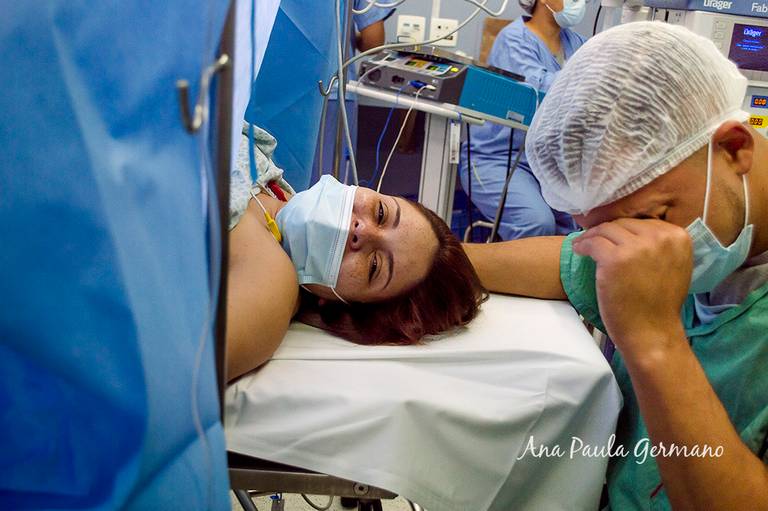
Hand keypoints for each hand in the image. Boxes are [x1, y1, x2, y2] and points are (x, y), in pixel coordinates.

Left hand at [572, 219, 691, 354]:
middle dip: (606, 230)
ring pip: (605, 230)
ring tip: (582, 243)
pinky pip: (592, 242)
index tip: (611, 234)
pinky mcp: (615, 259)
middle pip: (623, 223)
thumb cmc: (659, 305)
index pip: (643, 221)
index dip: (623, 228)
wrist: (652, 332)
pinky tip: (578, 250)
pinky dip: (582, 245)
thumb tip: (632, 229)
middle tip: (592, 237)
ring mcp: (637, 247)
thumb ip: (659, 245)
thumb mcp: (672, 265)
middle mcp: (660, 237)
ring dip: (591, 236)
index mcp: (678, 236)